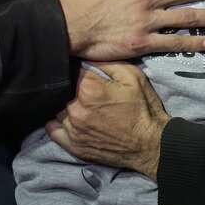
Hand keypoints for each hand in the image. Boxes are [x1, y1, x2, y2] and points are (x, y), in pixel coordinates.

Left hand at [48, 62, 169, 178]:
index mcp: (89, 90)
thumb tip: (87, 58)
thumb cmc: (144, 108)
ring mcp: (73, 130)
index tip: (85, 73)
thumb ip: (107, 63)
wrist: (151, 144)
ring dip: (66, 105)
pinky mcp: (74, 146)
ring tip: (81, 106)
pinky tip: (69, 119)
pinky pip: (53, 130)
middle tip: (88, 91)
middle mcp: (76, 110)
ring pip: (58, 109)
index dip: (79, 70)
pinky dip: (57, 122)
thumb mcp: (132, 76)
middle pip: (63, 91)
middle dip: (72, 88)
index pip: (72, 71)